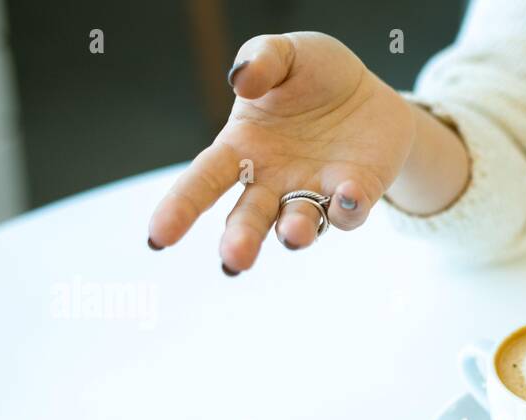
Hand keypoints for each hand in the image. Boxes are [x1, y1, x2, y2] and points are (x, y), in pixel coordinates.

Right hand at [147, 32, 415, 272]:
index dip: (180, 208)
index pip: (203, 181)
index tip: (158, 237)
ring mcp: (312, 192)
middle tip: (234, 260)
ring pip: (297, 224)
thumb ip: (260, 61)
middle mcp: (272, 181)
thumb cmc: (313, 76)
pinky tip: (345, 195)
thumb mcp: (285, 53)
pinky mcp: (353, 195)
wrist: (366, 92)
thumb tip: (241, 82)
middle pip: (249, 217)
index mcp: (240, 149)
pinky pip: (347, 210)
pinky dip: (346, 208)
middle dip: (240, 239)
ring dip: (294, 232)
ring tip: (291, 235)